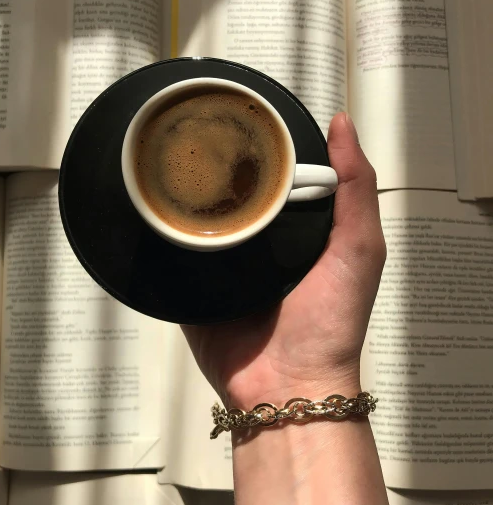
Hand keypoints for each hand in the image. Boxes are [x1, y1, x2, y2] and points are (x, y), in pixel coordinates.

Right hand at [181, 113, 385, 409]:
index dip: (268, 150)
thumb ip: (357, 190)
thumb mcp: (359, 249)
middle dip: (217, 169)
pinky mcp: (194, 288)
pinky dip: (161, 236)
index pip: (280, 178)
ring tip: (160, 161)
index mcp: (299, 231)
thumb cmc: (331, 322)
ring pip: (200, 221)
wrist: (285, 387)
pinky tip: (146, 206)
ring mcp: (224, 268)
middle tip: (193, 134)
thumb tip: (342, 123)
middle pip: (236, 195)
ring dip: (185, 198)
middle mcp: (261, 245)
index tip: (246, 117)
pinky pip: (173, 256)